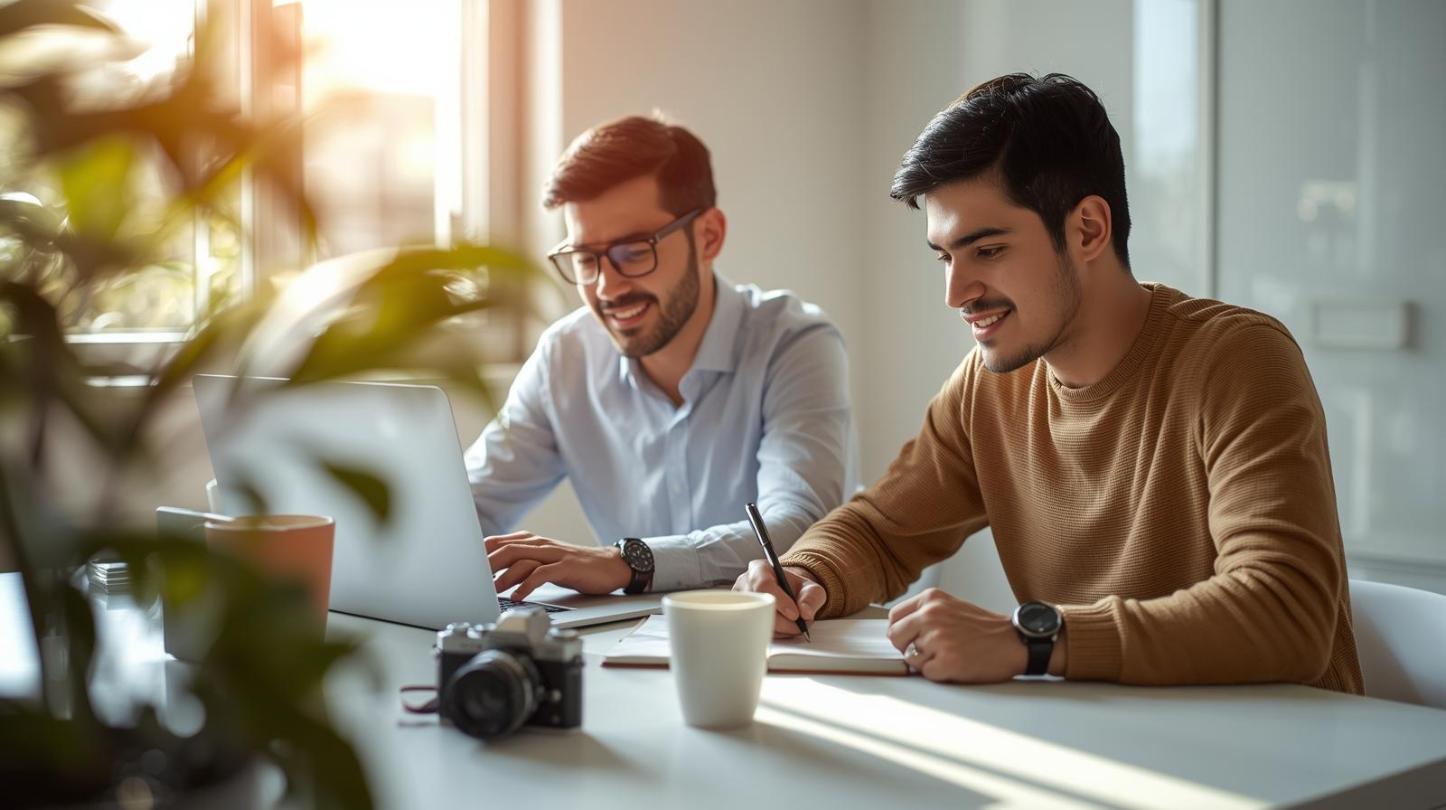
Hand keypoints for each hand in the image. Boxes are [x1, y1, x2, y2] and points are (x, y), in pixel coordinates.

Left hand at [484, 531, 630, 599]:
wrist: (609, 566)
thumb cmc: (574, 566)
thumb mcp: (544, 561)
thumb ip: (521, 563)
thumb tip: (492, 574)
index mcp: (532, 542)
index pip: (499, 542)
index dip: (480, 554)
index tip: (464, 567)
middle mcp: (540, 545)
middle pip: (507, 550)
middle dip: (486, 564)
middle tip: (471, 579)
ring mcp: (554, 554)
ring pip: (522, 560)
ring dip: (504, 576)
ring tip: (491, 590)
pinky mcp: (566, 567)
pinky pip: (543, 574)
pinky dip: (527, 585)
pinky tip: (518, 596)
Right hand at [732, 559, 826, 637]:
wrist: (787, 596)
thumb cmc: (795, 589)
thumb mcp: (810, 588)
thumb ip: (811, 597)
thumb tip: (805, 612)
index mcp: (759, 569)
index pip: (764, 584)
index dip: (780, 601)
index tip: (795, 614)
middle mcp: (745, 585)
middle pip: (759, 607)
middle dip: (783, 622)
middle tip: (799, 626)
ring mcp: (740, 604)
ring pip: (757, 622)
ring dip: (780, 630)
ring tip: (793, 626)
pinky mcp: (741, 619)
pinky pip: (755, 631)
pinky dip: (773, 635)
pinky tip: (783, 630)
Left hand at [886, 588, 1026, 682]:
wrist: (1015, 642)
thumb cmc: (986, 628)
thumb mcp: (951, 606)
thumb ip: (925, 614)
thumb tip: (900, 630)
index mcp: (931, 599)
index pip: (894, 617)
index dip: (901, 631)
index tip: (910, 638)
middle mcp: (931, 615)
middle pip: (895, 637)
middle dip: (907, 648)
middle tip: (928, 651)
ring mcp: (939, 639)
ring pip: (910, 658)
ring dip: (926, 661)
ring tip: (949, 654)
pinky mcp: (947, 661)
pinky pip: (926, 674)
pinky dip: (939, 674)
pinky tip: (956, 664)